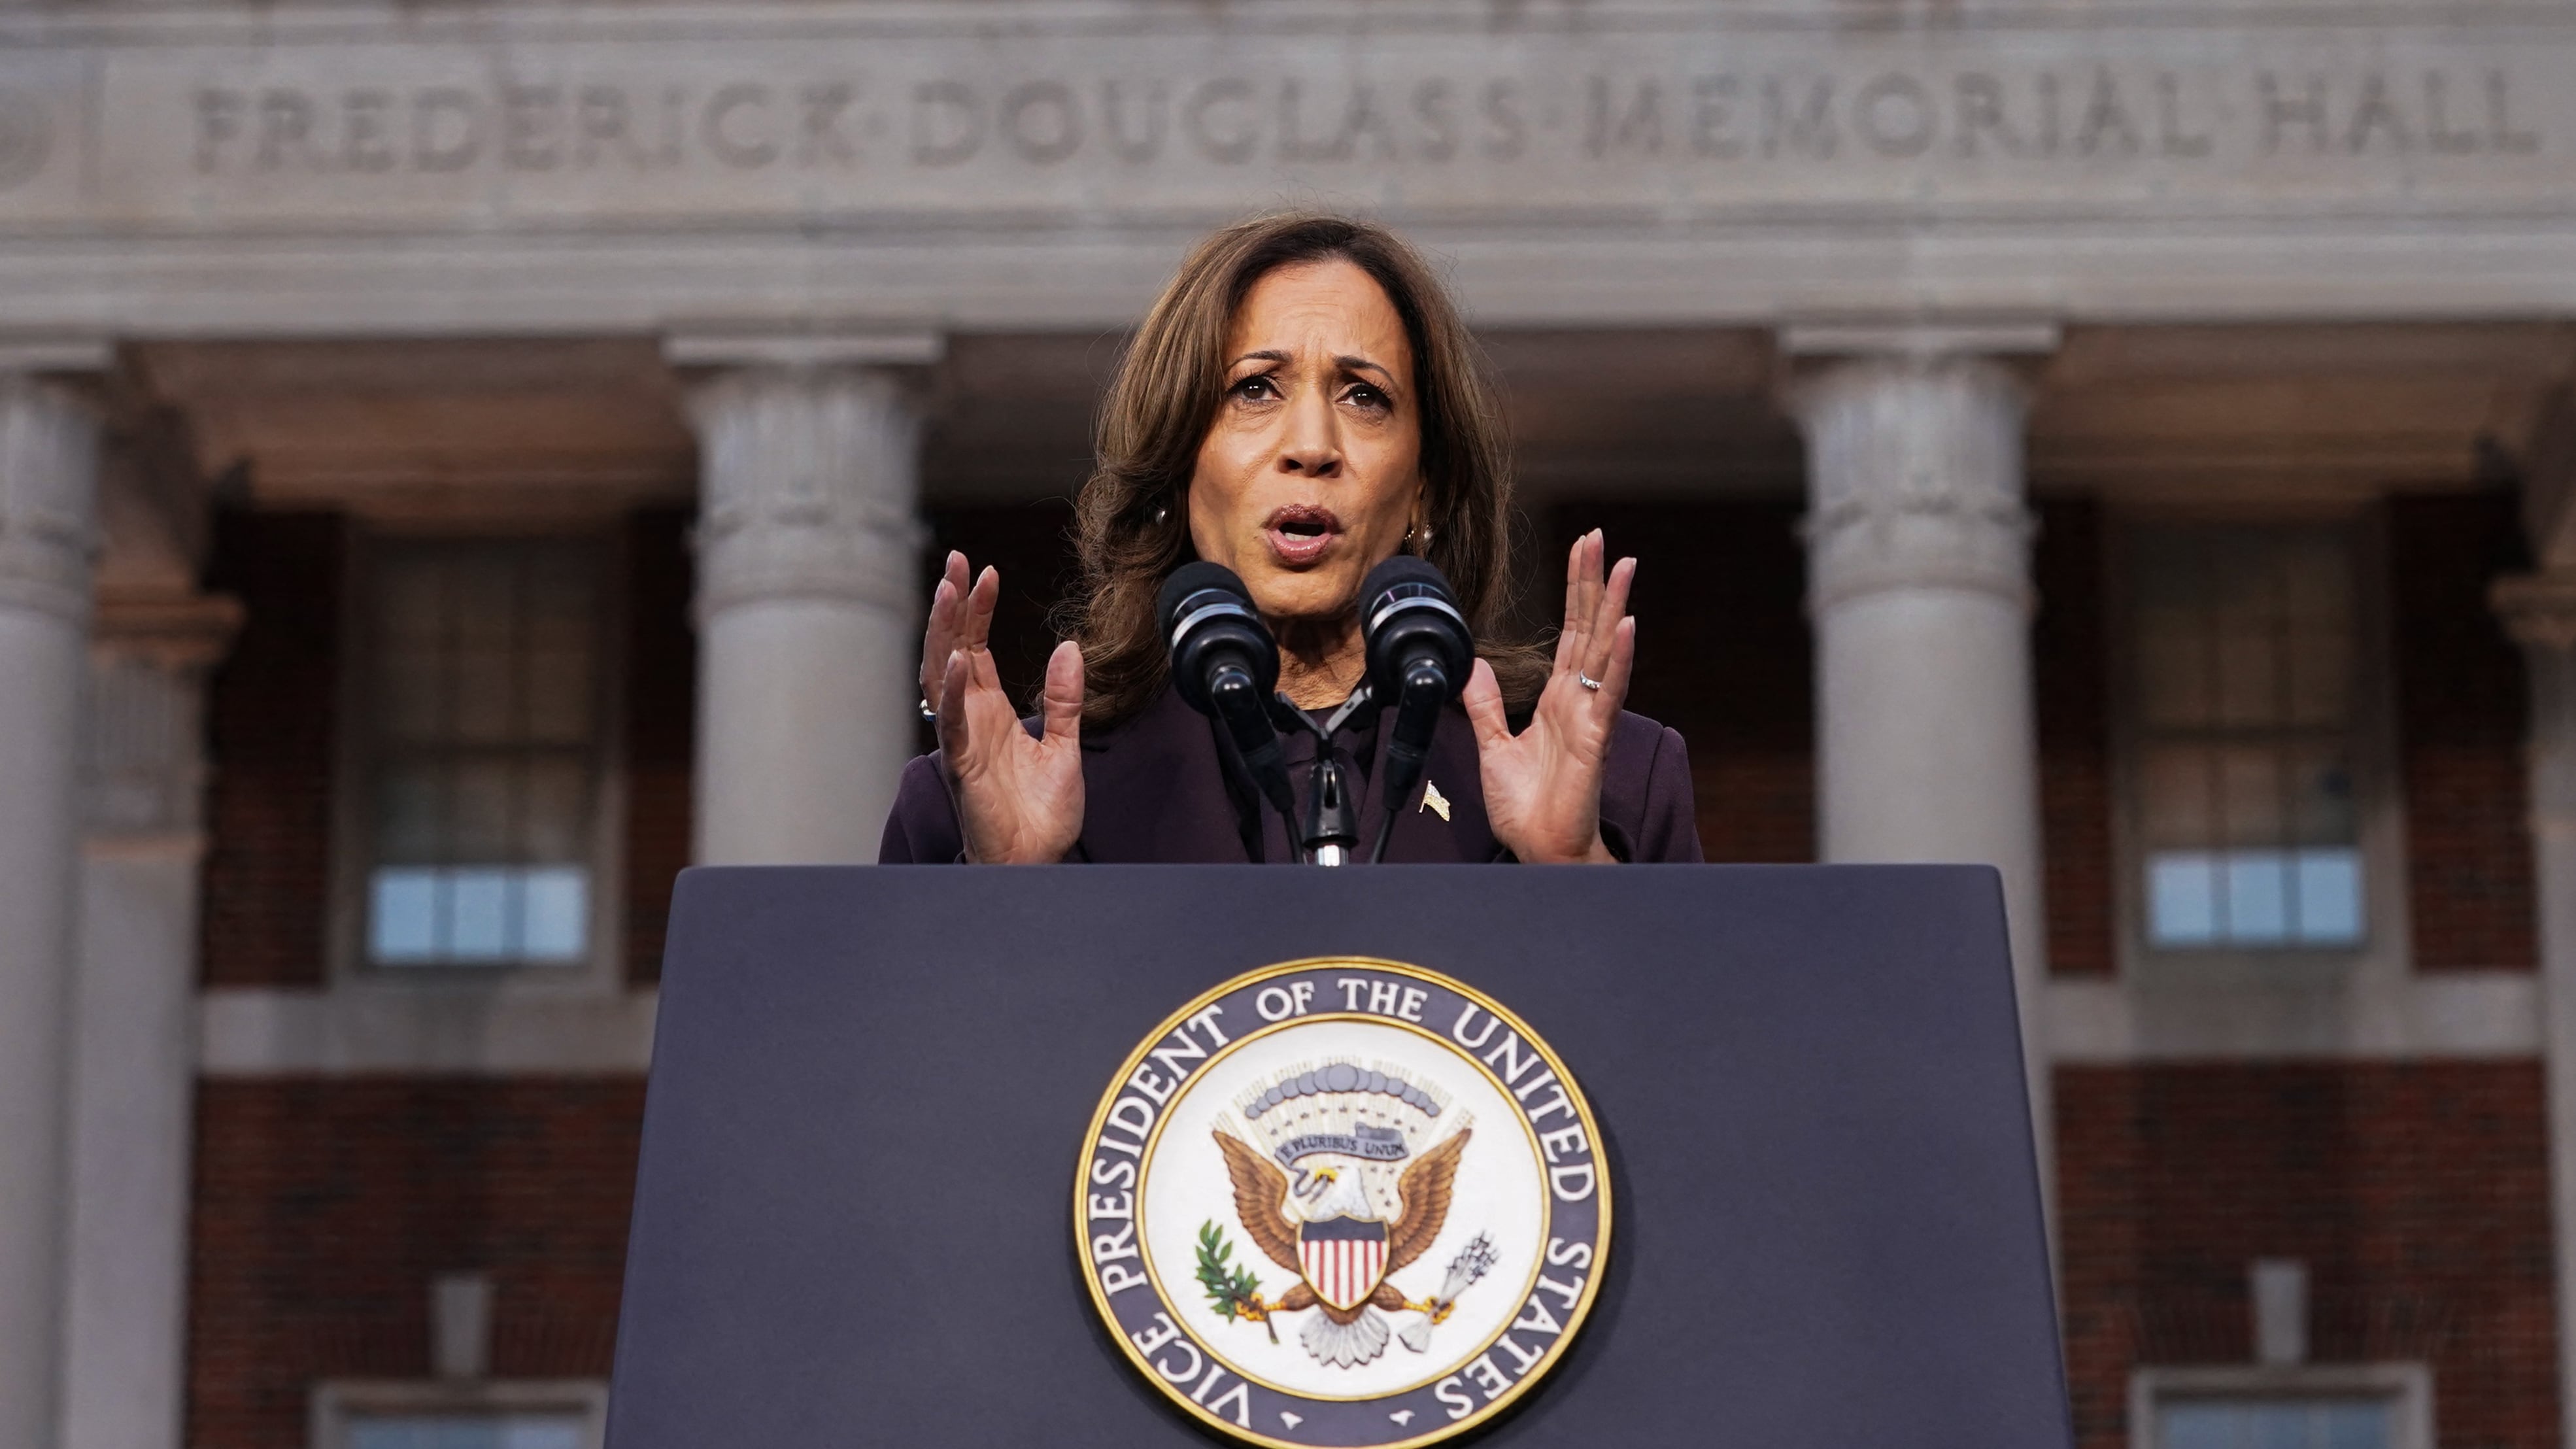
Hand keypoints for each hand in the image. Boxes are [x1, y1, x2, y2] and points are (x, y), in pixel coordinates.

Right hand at [921, 551, 1084, 863]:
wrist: (1037, 862)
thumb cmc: (1042, 814)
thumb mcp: (1065, 745)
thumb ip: (1065, 698)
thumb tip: (1069, 648)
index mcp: (990, 712)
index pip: (976, 647)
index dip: (978, 610)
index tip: (984, 571)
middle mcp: (970, 719)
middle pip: (952, 649)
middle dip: (952, 605)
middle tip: (954, 560)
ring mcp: (963, 740)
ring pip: (942, 676)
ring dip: (944, 633)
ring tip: (947, 590)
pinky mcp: (964, 767)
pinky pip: (953, 723)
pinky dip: (953, 691)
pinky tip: (959, 660)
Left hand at [1462, 530, 1634, 864]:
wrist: (1537, 848)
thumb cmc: (1526, 806)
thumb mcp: (1492, 746)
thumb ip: (1486, 705)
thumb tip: (1476, 666)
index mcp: (1558, 699)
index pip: (1569, 633)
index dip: (1574, 591)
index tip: (1581, 551)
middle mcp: (1578, 700)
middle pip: (1588, 629)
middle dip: (1593, 583)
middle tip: (1600, 539)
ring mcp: (1591, 716)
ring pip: (1603, 650)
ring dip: (1613, 607)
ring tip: (1624, 565)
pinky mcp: (1595, 738)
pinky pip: (1609, 692)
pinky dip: (1618, 658)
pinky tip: (1626, 626)